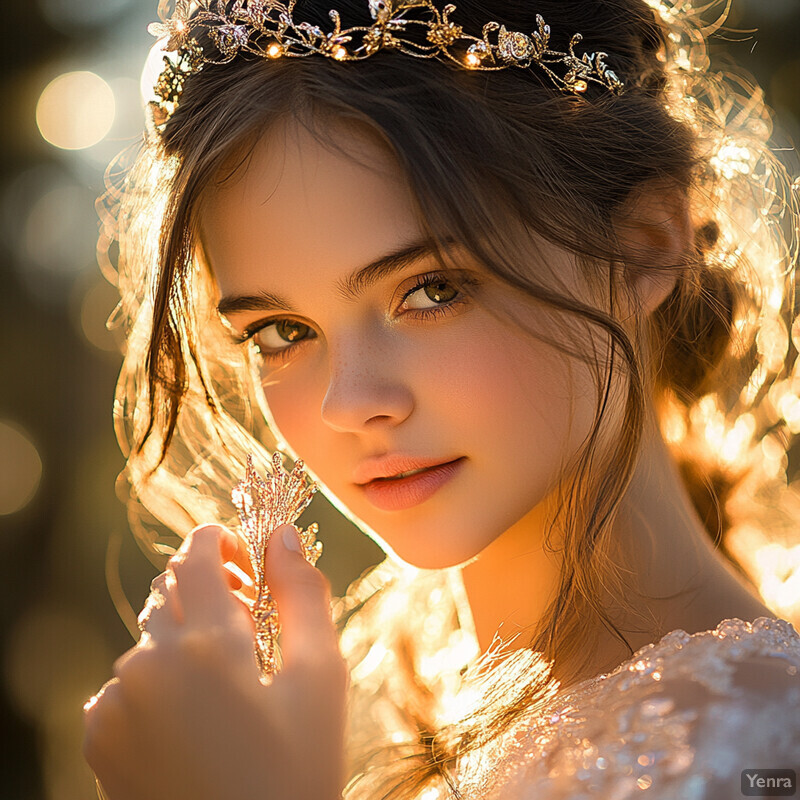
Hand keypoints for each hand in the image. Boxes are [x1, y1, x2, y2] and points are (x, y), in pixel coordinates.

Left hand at [83, 524, 346, 799]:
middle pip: (170, 589)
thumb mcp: (318, 677)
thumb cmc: (296, 769)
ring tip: (229, 682)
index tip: (248, 566)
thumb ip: (301, 594)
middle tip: (251, 626)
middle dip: (210, 591)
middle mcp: (146, 663)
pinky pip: (129, 680)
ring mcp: (116, 702)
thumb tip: (282, 535)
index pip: (196, 552)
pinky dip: (160, 678)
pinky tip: (197, 718)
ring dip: (186, 636)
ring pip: (150, 634)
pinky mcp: (102, 737)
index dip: (223, 542)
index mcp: (204, 641)